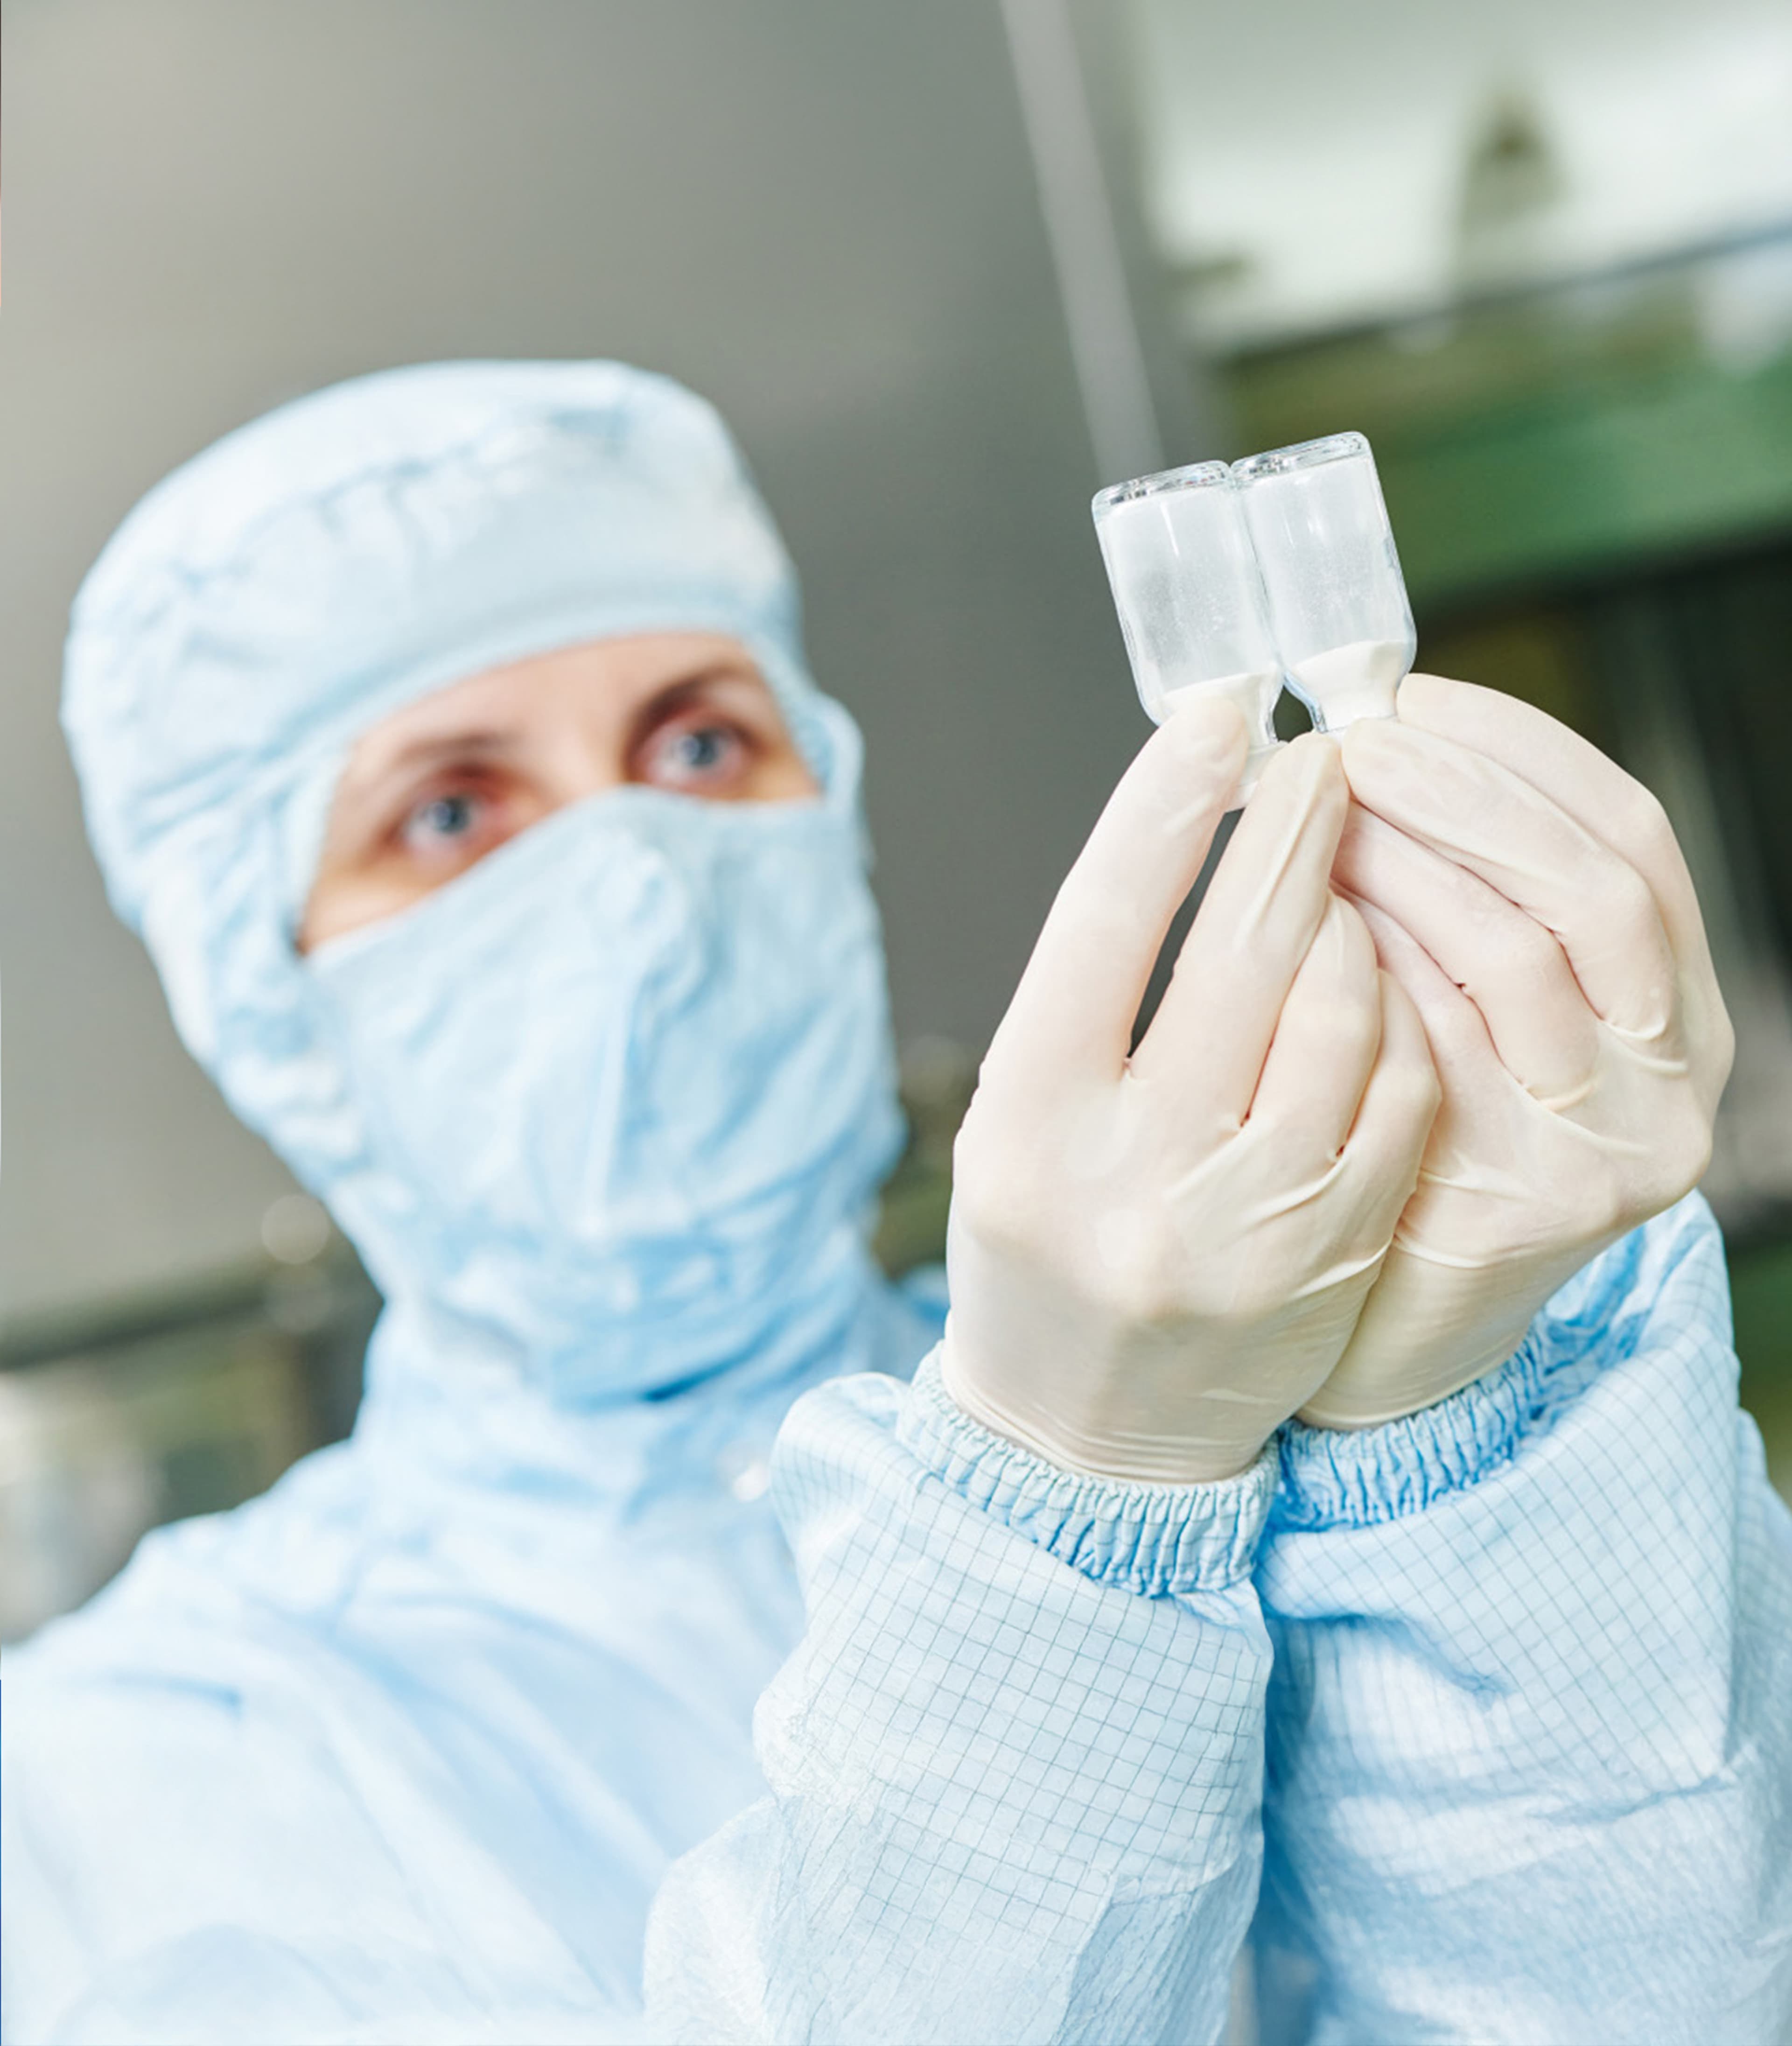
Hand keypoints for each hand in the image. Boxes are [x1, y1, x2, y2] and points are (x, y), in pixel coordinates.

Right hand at [939, 702, 1439, 1482]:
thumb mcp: (1014, 1116)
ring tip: (1331, 882)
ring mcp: (1248, 1224)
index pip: (1103, 924)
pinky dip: (1393, 1013)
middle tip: (1319, 755)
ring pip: (1341, 1012)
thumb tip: (1193, 831)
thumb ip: (1090, 995)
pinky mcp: (1335, 1252)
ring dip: (1350, 917)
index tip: (1217, 712)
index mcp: (1027, 1124)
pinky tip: (1371, 980)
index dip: (1166, 801)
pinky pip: (1397, 1092)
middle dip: (1292, 830)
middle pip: (1240, 955)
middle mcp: (1135, 1174)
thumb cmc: (1042, 1241)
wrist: (1086, 1432)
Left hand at [1308, 673, 1733, 1427]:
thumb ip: (1466, 902)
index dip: (1522, 751)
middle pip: (1590, 886)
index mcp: (1674, 1010)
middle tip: (1351, 745)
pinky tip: (1310, 927)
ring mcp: (1606, 1151)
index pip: (1631, 837)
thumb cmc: (1414, 1136)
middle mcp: (1668, 1080)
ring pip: (1514, 956)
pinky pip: (1442, 1052)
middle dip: (1460, 794)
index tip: (1414, 695)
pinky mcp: (1525, 1209)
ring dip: (1406, 864)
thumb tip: (1376, 741)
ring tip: (1315, 824)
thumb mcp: (1472, 1009)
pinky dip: (1375, 971)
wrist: (1388, 1320)